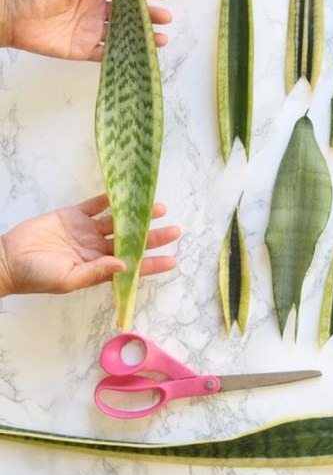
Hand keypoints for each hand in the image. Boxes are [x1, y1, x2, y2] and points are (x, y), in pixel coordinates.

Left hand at [0, 0, 170, 60]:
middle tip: (165, 17)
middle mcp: (96, 10)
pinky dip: (125, 55)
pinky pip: (109, 54)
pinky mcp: (86, 50)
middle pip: (128, 14)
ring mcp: (93, 31)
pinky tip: (141, 55)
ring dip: (143, 37)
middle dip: (148, 15)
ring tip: (162, 39)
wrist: (15, 16)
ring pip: (124, 35)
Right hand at [0, 196, 179, 297]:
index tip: (173, 260)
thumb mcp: (69, 279)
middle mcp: (97, 249)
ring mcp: (86, 231)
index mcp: (100, 268)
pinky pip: (95, 205)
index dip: (153, 263)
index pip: (133, 267)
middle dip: (153, 237)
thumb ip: (97, 272)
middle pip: (131, 242)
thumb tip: (125, 265)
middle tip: (175, 230)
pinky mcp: (73, 216)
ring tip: (158, 208)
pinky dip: (110, 200)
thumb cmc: (38, 276)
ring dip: (137, 216)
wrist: (10, 259)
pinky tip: (126, 194)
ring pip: (118, 222)